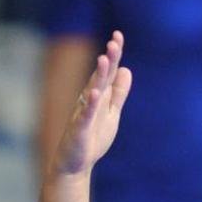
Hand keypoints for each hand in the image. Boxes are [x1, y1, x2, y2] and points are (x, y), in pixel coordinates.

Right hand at [51, 31, 131, 176]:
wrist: (75, 165)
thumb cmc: (92, 139)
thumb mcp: (112, 114)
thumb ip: (118, 93)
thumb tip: (126, 69)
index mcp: (99, 96)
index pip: (108, 72)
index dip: (114, 55)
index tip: (118, 35)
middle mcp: (89, 101)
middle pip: (100, 77)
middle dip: (108, 60)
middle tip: (114, 41)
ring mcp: (83, 114)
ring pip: (91, 91)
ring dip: (98, 76)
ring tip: (105, 59)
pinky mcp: (78, 130)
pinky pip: (84, 115)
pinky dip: (90, 105)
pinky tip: (95, 94)